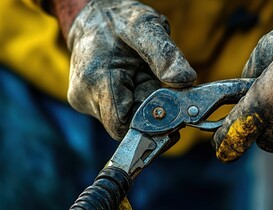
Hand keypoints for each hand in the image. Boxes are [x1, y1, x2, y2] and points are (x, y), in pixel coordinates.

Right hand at [65, 0, 195, 139]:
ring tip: (137, 74)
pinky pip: (118, 112)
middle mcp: (85, 97)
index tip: (163, 100)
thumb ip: (165, 54)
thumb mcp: (146, 27)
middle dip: (146, 107)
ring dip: (138, 102)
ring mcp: (84, 102)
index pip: (122, 126)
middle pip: (126, 124)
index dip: (148, 119)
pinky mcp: (88, 103)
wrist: (92, 18)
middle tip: (149, 78)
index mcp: (97, 80)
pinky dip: (130, 100)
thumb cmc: (118, 21)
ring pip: (123, 119)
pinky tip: (129, 79)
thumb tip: (184, 80)